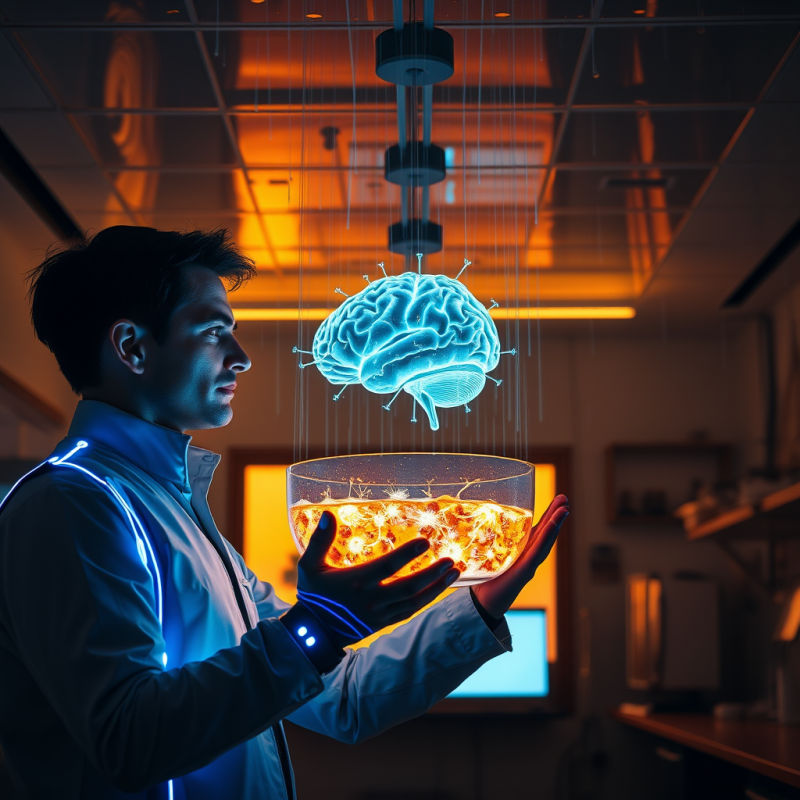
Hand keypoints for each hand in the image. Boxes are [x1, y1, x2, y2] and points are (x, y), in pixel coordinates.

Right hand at [296, 510, 460, 645]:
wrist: (313, 633)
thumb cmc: (313, 595)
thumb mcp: (309, 566)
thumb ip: (319, 540)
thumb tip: (326, 513)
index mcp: (356, 582)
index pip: (387, 567)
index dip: (407, 554)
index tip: (426, 542)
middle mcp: (372, 599)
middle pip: (409, 587)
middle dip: (432, 573)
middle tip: (451, 560)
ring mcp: (380, 614)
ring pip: (414, 601)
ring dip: (436, 587)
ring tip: (454, 572)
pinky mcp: (384, 623)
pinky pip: (410, 611)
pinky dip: (427, 600)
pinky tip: (439, 588)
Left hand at [472, 494, 568, 619]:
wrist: (483, 602)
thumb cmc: (485, 579)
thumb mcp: (489, 554)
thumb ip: (489, 540)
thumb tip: (476, 519)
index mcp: (521, 551)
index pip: (537, 530)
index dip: (547, 515)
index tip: (557, 500)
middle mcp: (528, 556)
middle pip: (545, 533)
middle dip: (556, 515)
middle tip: (565, 497)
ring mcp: (529, 564)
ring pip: (545, 541)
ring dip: (556, 524)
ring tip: (565, 508)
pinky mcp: (524, 571)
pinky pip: (537, 552)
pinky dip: (547, 538)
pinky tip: (553, 526)